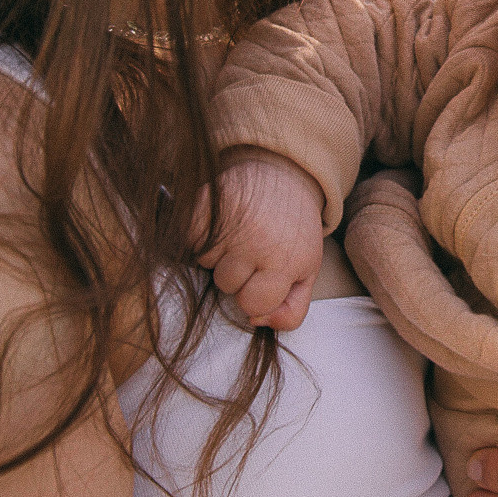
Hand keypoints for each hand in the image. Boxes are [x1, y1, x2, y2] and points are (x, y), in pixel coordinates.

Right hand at [195, 148, 324, 329]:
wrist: (287, 175)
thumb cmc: (294, 231)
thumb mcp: (307, 272)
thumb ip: (291, 310)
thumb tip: (257, 321)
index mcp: (286, 261)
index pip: (252, 304)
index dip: (256, 294)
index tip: (266, 275)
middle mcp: (258, 241)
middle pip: (226, 285)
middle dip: (238, 273)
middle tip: (254, 249)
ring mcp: (231, 219)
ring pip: (205, 262)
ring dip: (219, 253)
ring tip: (241, 233)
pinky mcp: (208, 200)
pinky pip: (189, 237)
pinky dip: (200, 234)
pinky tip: (223, 224)